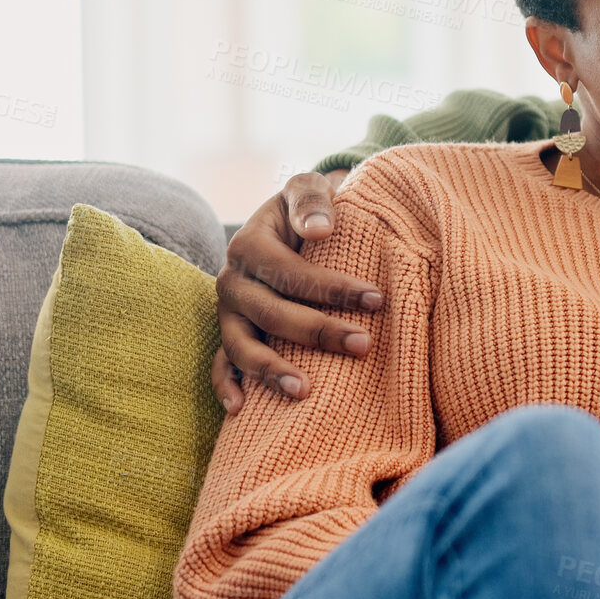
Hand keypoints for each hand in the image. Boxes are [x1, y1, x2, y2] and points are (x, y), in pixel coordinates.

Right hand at [211, 169, 381, 412]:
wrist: (288, 224)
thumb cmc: (307, 209)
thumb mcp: (306, 188)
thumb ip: (312, 199)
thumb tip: (320, 230)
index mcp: (247, 245)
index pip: (290, 272)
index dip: (332, 287)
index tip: (378, 299)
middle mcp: (231, 281)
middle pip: (271, 313)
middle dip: (318, 332)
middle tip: (363, 345)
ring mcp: (227, 313)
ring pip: (242, 346)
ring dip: (271, 371)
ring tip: (305, 391)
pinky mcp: (229, 334)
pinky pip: (221, 365)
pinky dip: (226, 387)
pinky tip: (241, 410)